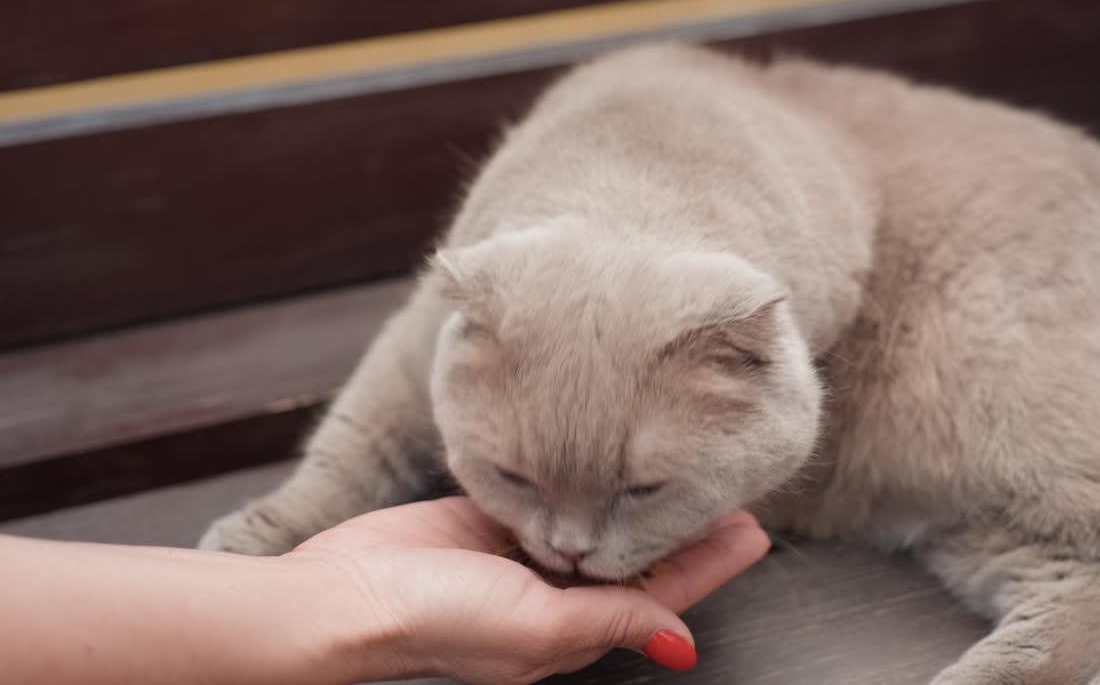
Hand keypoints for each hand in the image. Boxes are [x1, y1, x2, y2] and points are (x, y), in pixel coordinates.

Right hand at [290, 496, 770, 683]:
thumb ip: (610, 621)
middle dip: (682, 526)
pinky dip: (579, 480)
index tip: (753, 527)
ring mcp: (519, 555)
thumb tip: (684, 645)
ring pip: (595, 523)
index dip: (709, 562)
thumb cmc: (436, 619)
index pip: (661, 592)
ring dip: (635, 499)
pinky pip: (545, 498)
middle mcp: (553, 594)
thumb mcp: (537, 628)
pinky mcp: (488, 519)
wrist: (345, 594)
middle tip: (730, 484)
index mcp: (572, 629)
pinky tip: (606, 454)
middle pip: (636, 557)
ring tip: (680, 463)